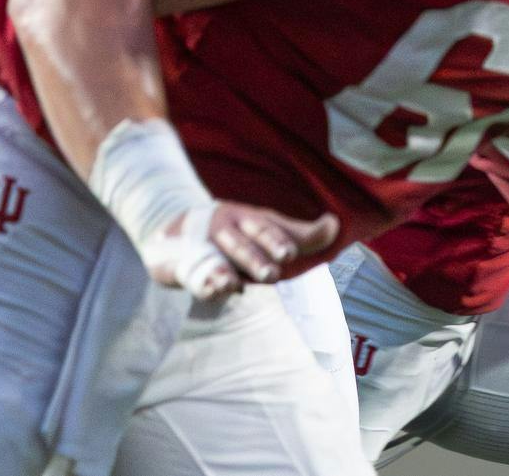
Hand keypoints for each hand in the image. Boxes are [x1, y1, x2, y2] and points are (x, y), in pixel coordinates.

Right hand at [140, 201, 337, 302]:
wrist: (173, 233)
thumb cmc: (235, 235)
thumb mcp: (263, 228)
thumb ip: (300, 233)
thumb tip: (335, 225)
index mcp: (246, 218)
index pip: (265, 228)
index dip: (277, 240)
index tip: (290, 253)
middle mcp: (224, 228)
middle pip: (241, 244)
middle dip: (255, 258)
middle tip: (271, 275)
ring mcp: (201, 245)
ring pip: (216, 259)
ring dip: (226, 272)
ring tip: (234, 285)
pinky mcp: (182, 264)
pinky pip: (194, 275)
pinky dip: (204, 283)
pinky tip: (214, 290)